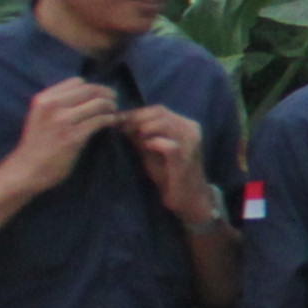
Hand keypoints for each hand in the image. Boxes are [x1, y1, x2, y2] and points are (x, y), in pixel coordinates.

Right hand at [4, 76, 116, 196]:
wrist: (27, 170)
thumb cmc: (37, 144)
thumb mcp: (40, 116)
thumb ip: (58, 104)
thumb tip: (87, 94)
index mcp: (44, 99)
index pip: (77, 81)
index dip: (93, 87)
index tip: (100, 94)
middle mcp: (52, 106)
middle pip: (90, 90)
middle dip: (107, 93)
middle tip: (114, 100)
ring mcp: (63, 121)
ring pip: (98, 103)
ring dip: (111, 106)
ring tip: (114, 111)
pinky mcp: (74, 137)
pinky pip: (100, 121)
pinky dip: (111, 119)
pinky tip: (113, 122)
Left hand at [119, 100, 222, 230]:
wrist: (189, 197)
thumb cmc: (169, 174)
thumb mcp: (152, 150)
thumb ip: (140, 136)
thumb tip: (119, 121)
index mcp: (185, 124)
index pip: (157, 109)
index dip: (135, 113)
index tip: (116, 120)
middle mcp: (191, 129)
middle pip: (159, 112)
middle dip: (136, 119)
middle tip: (119, 128)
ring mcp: (191, 143)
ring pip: (163, 123)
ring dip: (143, 129)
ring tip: (131, 138)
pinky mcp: (186, 158)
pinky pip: (167, 145)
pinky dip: (153, 143)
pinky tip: (144, 148)